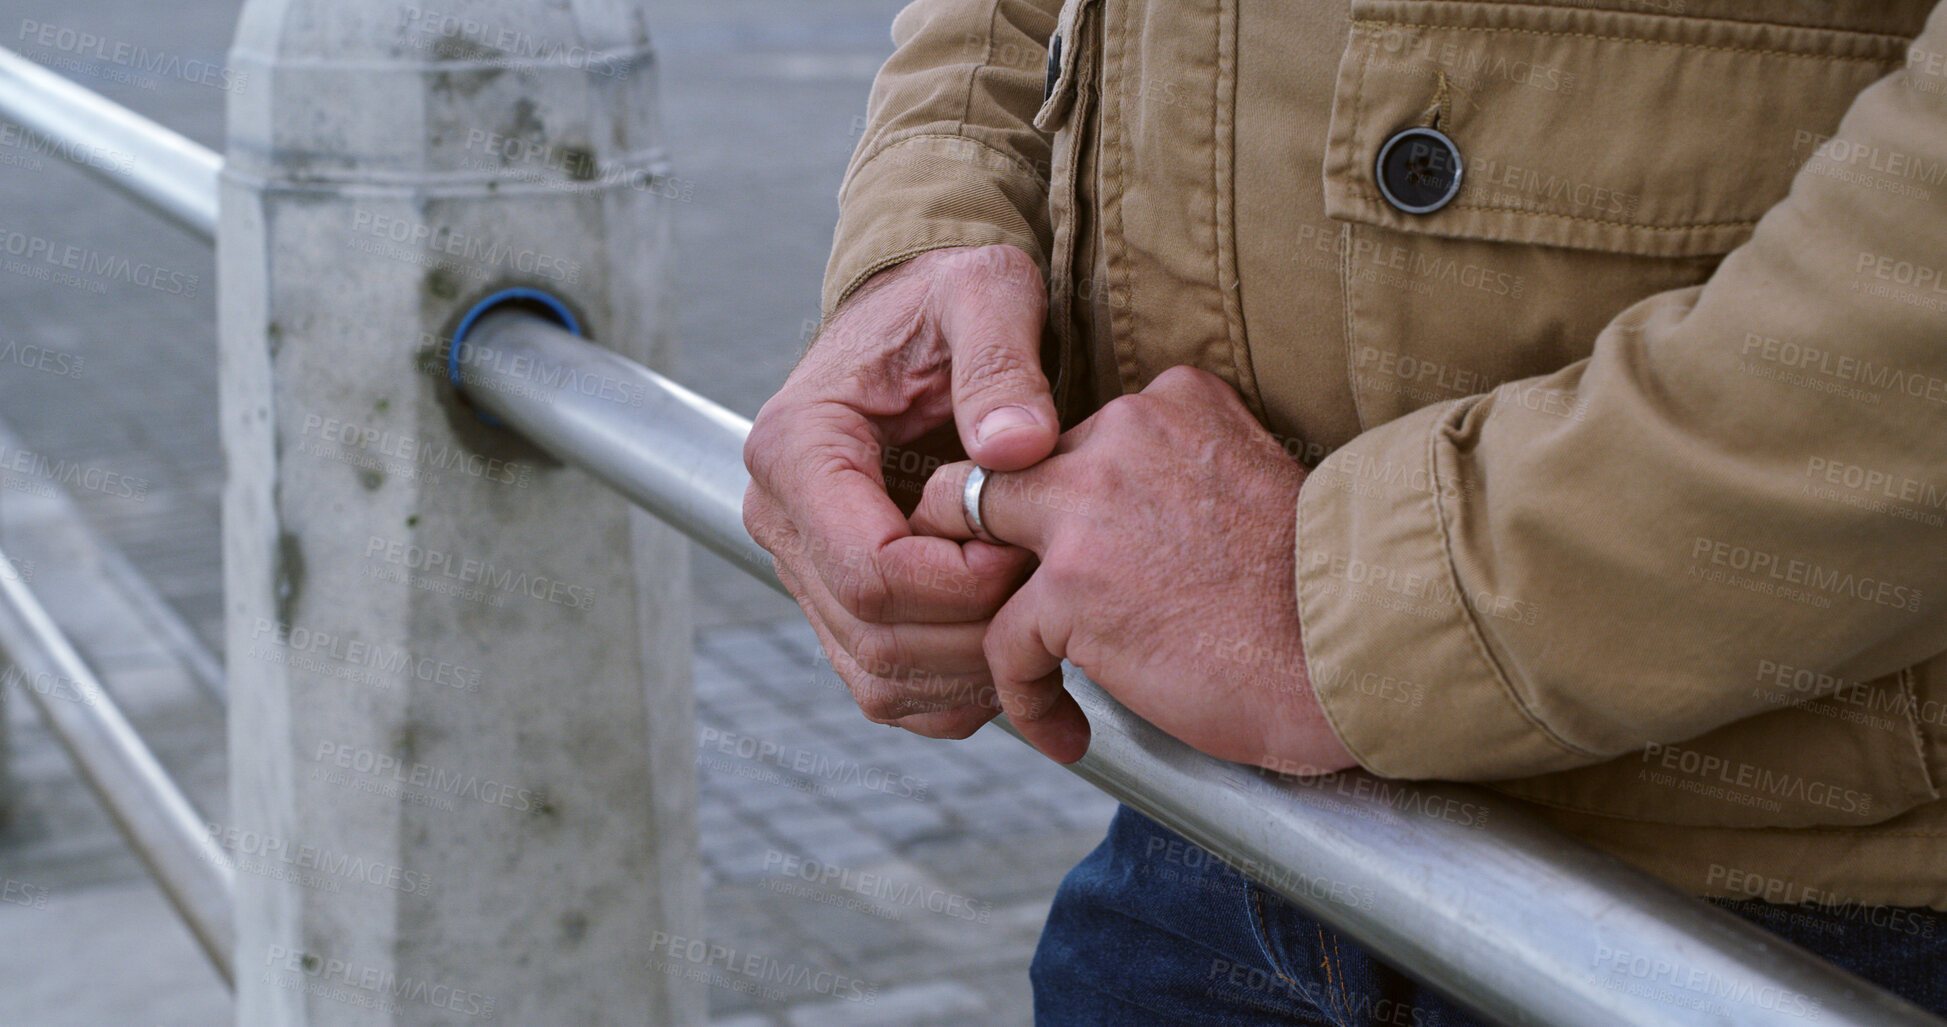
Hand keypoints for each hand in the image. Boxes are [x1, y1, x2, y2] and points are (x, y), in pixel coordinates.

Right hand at [743, 245, 1055, 737]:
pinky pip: (889, 687)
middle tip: (1047, 583)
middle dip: (975, 630)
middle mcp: (784, 517)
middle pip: (875, 635)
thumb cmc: (946, 298)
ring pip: (880, 677)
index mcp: (799, 446)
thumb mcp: (985, 292)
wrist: (920, 317)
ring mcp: (805, 567)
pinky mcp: (838, 602)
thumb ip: (1001, 360)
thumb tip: (1014, 446)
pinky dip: (956, 689)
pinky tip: (1012, 645)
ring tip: (1037, 615)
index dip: (959, 582)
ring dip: (971, 671)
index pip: (868, 567)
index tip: (1026, 551)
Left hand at [910, 366, 1357, 771]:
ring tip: (1014, 667)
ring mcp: (1087, 510)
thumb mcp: (1251, 480)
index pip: (1070, 437)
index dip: (1056, 501)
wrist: (1359, 649)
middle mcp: (1120, 435)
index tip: (1070, 558)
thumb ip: (1178, 476)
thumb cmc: (1323, 592)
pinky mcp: (1072, 591)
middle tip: (991, 596)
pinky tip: (1065, 731)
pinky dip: (1023, 697)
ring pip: (970, 539)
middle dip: (983, 535)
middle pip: (1001, 471)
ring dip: (978, 607)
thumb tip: (1128, 529)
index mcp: (1170, 402)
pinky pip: (1002, 642)